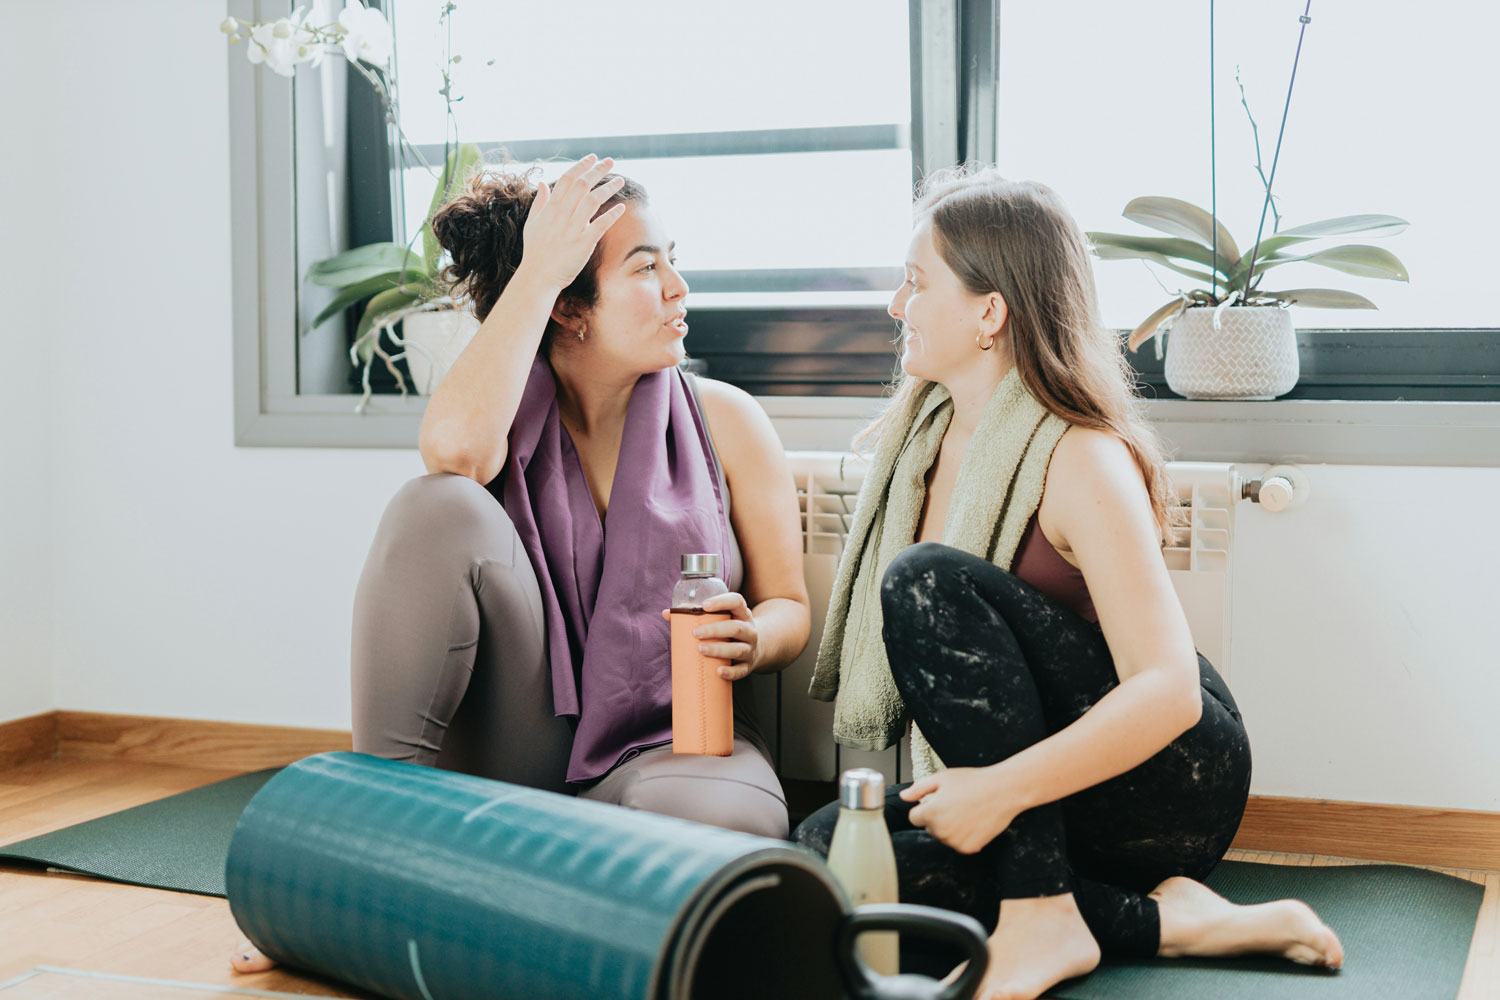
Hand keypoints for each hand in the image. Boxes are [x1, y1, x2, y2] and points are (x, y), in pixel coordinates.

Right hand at [518, 154, 628, 290]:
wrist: (538, 276)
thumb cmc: (535, 251)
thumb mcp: (532, 223)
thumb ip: (539, 202)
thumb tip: (542, 183)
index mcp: (550, 208)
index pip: (567, 179)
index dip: (581, 166)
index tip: (592, 158)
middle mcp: (562, 215)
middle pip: (582, 185)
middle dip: (597, 170)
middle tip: (610, 161)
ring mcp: (573, 229)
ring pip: (592, 201)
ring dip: (608, 187)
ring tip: (620, 179)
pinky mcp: (583, 244)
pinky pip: (600, 225)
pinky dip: (612, 215)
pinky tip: (621, 207)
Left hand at [661, 593, 759, 679]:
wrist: (758, 649)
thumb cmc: (730, 631)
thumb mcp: (722, 619)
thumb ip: (695, 615)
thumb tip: (667, 614)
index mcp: (742, 614)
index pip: (736, 602)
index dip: (722, 602)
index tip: (704, 605)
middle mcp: (749, 630)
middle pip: (736, 628)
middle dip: (715, 630)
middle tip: (695, 633)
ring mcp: (750, 649)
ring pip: (739, 649)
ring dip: (719, 649)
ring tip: (701, 649)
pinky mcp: (748, 666)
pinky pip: (741, 670)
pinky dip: (731, 672)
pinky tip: (718, 672)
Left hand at [898, 765, 1024, 854]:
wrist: (1003, 791)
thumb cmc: (973, 781)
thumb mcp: (942, 778)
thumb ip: (919, 788)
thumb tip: (904, 797)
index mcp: (931, 813)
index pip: (914, 818)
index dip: (924, 808)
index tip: (937, 801)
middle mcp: (941, 831)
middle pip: (929, 828)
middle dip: (937, 818)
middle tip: (956, 804)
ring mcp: (955, 842)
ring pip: (944, 837)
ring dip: (949, 828)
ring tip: (966, 811)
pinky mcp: (969, 849)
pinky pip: (958, 844)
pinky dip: (964, 836)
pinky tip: (974, 822)